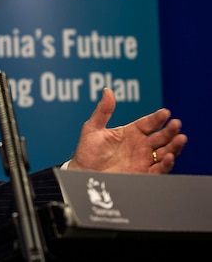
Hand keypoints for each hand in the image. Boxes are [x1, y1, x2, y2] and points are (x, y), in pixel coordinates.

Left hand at [68, 88, 187, 173]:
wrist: (82, 172)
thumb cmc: (87, 151)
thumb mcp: (92, 128)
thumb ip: (103, 111)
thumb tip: (107, 90)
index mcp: (131, 132)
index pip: (149, 123)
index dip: (157, 118)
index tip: (165, 113)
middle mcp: (140, 145)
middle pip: (161, 137)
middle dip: (170, 130)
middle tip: (176, 124)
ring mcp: (143, 159)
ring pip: (165, 151)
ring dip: (174, 145)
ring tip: (180, 138)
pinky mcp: (143, 173)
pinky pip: (159, 169)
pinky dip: (167, 163)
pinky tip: (169, 156)